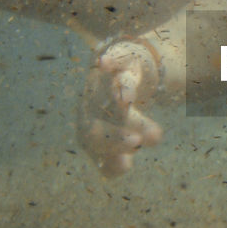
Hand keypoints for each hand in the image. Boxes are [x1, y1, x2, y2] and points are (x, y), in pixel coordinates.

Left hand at [77, 39, 162, 176]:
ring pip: (110, 94)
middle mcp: (90, 108)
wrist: (121, 73)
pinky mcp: (118, 64)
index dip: (109, 156)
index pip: (94, 147)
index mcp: (89, 130)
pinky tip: (104, 62)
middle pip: (96, 125)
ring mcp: (102, 85)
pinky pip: (113, 61)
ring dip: (119, 98)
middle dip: (114, 135)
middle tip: (136, 143)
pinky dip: (109, 61)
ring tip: (127, 102)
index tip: (127, 164)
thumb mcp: (122, 140)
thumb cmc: (118, 115)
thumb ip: (120, 157)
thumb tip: (124, 166)